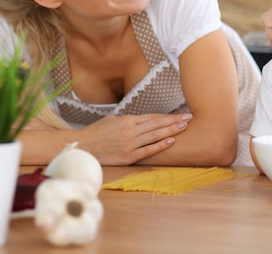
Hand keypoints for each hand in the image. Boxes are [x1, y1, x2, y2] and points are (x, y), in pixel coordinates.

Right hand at [78, 113, 192, 164]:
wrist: (82, 147)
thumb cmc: (96, 133)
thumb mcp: (111, 120)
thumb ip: (127, 120)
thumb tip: (139, 121)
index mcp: (127, 120)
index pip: (153, 117)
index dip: (168, 116)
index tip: (181, 115)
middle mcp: (130, 131)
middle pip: (157, 125)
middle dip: (175, 121)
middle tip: (189, 118)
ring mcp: (130, 144)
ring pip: (155, 136)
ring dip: (171, 131)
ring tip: (184, 127)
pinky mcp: (128, 157)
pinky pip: (147, 150)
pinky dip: (160, 146)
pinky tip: (171, 141)